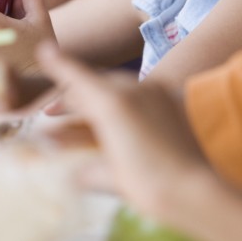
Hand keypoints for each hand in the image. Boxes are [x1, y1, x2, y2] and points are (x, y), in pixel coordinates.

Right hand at [36, 43, 209, 221]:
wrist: (197, 189)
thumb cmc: (150, 186)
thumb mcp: (112, 179)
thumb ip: (89, 169)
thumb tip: (77, 175)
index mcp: (112, 103)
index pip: (78, 78)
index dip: (59, 66)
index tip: (44, 51)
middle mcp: (135, 90)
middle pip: (97, 84)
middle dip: (75, 95)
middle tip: (53, 110)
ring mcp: (156, 93)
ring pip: (118, 87)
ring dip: (98, 98)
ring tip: (81, 115)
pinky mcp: (172, 100)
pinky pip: (140, 93)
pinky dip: (122, 103)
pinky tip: (117, 119)